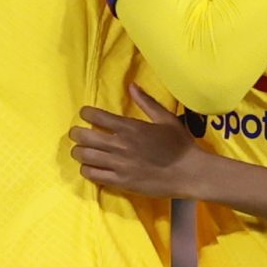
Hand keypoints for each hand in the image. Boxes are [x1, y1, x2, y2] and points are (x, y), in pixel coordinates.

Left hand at [69, 84, 206, 198]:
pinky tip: (91, 167)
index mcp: (131, 127)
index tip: (86, 115)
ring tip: (83, 151)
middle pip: (83, 137)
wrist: (189, 173)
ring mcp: (119, 164)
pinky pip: (92, 175)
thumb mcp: (167, 119)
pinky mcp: (120, 181)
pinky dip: (87, 169)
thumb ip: (146, 102)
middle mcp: (121, 145)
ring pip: (84, 156)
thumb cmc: (180, 144)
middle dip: (76, 133)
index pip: (96, 116)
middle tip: (78, 134)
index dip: (86, 114)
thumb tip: (132, 85)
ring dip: (80, 152)